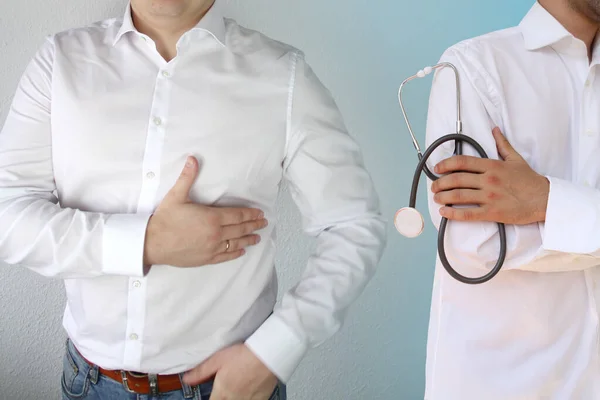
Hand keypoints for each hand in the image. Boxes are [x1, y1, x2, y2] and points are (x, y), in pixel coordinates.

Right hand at [143, 156, 267, 266]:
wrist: (153, 243)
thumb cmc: (165, 220)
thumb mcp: (176, 196)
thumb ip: (187, 177)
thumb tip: (193, 159)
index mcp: (212, 218)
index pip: (237, 215)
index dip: (250, 214)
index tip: (260, 213)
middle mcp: (216, 234)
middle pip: (240, 229)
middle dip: (253, 225)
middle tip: (263, 223)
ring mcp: (212, 248)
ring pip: (235, 243)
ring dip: (248, 239)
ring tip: (257, 237)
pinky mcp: (206, 259)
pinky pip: (225, 256)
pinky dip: (235, 253)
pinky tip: (241, 251)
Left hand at [183, 344, 277, 399]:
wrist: (268, 354)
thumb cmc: (244, 355)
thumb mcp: (218, 359)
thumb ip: (201, 371)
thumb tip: (186, 379)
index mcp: (222, 392)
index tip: (211, 395)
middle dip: (222, 398)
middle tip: (224, 390)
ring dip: (233, 398)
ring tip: (235, 390)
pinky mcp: (260, 399)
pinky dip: (246, 399)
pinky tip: (246, 392)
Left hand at [431, 127, 549, 224]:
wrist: (545, 199)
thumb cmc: (530, 180)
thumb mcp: (516, 159)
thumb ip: (502, 144)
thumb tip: (495, 129)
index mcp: (492, 166)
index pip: (462, 162)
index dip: (445, 164)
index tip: (437, 169)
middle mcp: (488, 180)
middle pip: (456, 179)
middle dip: (440, 183)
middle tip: (434, 187)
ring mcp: (490, 197)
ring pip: (459, 196)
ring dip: (443, 197)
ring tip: (436, 198)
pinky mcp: (493, 213)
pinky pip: (468, 214)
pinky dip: (453, 213)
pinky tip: (444, 212)